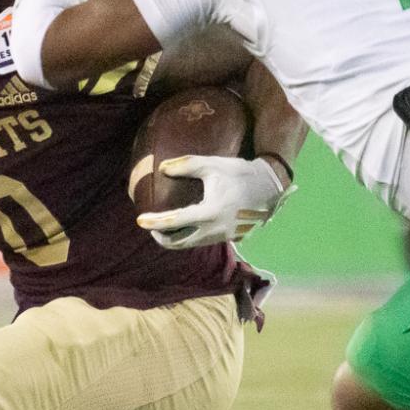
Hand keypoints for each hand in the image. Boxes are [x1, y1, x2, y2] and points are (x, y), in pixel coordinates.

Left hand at [137, 155, 292, 248]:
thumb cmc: (239, 172)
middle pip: (180, 243)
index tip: (140, 220)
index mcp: (209, 213)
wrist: (270, 186)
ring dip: (176, 239)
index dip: (154, 222)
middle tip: (151, 228)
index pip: (174, 222)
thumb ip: (186, 165)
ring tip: (165, 228)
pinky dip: (191, 237)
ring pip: (192, 245)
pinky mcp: (230, 237)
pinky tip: (187, 227)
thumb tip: (162, 168)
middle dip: (162, 238)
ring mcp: (224, 236)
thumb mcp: (212, 164)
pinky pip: (204, 241)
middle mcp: (215, 230)